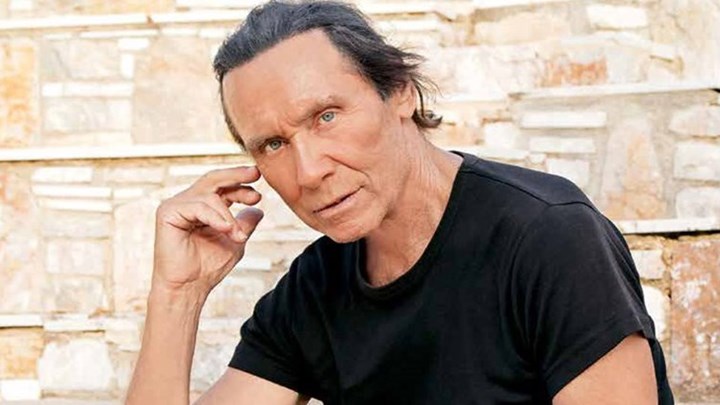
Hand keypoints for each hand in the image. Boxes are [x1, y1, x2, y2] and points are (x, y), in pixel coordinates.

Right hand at [152, 166, 263, 296]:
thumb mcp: (235, 240)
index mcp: (203, 207)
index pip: (223, 188)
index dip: (241, 186)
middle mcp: (188, 202)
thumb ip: (245, 223)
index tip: (259, 195)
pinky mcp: (167, 212)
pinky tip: (226, 229)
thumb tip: (258, 209)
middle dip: (236, 175)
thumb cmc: (208, 267)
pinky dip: (216, 217)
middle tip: (255, 174)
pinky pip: (198, 206)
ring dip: (229, 216)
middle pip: (213, 179)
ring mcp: (176, 205)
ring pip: (210, 196)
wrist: (189, 288)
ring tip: (238, 237)